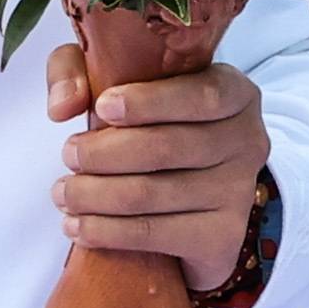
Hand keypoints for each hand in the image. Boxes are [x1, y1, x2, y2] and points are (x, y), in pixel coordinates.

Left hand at [50, 46, 267, 289]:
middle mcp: (247, 140)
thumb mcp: (119, 76)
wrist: (195, 196)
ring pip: (154, 194)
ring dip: (95, 196)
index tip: (101, 107)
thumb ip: (81, 70)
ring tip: (63, 193)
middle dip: (104, 154)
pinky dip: (107, 232)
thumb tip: (62, 106)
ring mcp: (238, 192)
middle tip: (68, 155)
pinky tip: (79, 227)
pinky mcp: (223, 237)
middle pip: (167, 148)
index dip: (148, 102)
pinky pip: (155, 234)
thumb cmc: (154, 121)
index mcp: (234, 92)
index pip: (200, 95)